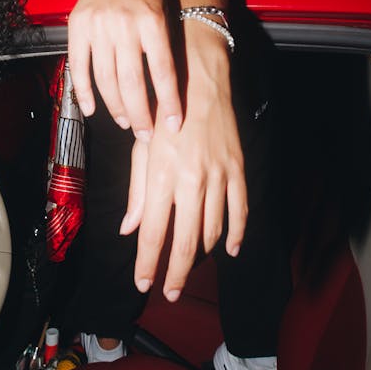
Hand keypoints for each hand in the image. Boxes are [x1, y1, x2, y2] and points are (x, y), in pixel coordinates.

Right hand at [67, 0, 182, 139]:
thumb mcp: (164, 10)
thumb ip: (166, 45)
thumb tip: (173, 91)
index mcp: (152, 20)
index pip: (163, 70)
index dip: (169, 100)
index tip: (173, 124)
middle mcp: (125, 25)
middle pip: (132, 81)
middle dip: (140, 114)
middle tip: (146, 134)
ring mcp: (98, 27)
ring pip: (106, 79)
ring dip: (116, 107)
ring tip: (126, 122)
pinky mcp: (77, 29)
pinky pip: (79, 67)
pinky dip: (85, 92)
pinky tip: (92, 109)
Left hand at [120, 29, 247, 298]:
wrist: (199, 78)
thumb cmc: (162, 109)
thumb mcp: (141, 146)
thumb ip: (137, 190)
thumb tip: (131, 229)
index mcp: (161, 177)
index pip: (153, 233)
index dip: (148, 264)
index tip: (143, 284)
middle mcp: (191, 182)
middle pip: (185, 242)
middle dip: (175, 272)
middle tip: (168, 291)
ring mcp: (218, 177)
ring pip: (212, 230)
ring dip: (200, 254)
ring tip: (188, 269)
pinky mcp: (237, 169)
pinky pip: (240, 210)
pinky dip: (236, 233)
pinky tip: (230, 249)